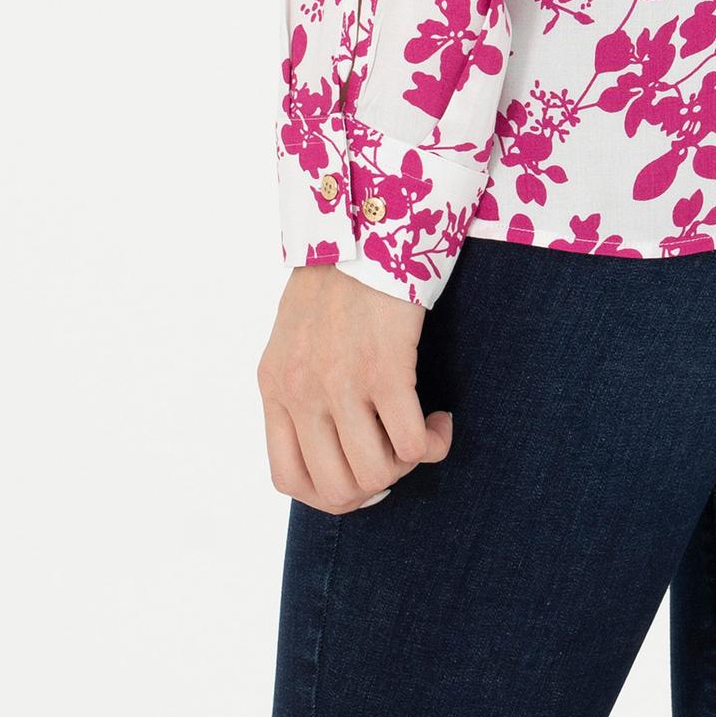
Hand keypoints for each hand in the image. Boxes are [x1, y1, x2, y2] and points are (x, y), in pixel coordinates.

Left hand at [257, 262, 453, 514]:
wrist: (365, 223)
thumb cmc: (338, 278)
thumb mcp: (296, 337)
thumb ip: (301, 388)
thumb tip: (331, 444)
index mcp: (274, 386)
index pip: (289, 479)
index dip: (330, 493)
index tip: (361, 477)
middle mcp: (301, 391)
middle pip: (338, 487)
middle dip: (377, 484)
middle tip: (397, 453)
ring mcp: (340, 383)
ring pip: (377, 473)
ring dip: (407, 464)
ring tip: (420, 432)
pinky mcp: (385, 368)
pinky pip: (412, 443)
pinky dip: (433, 443)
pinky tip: (440, 419)